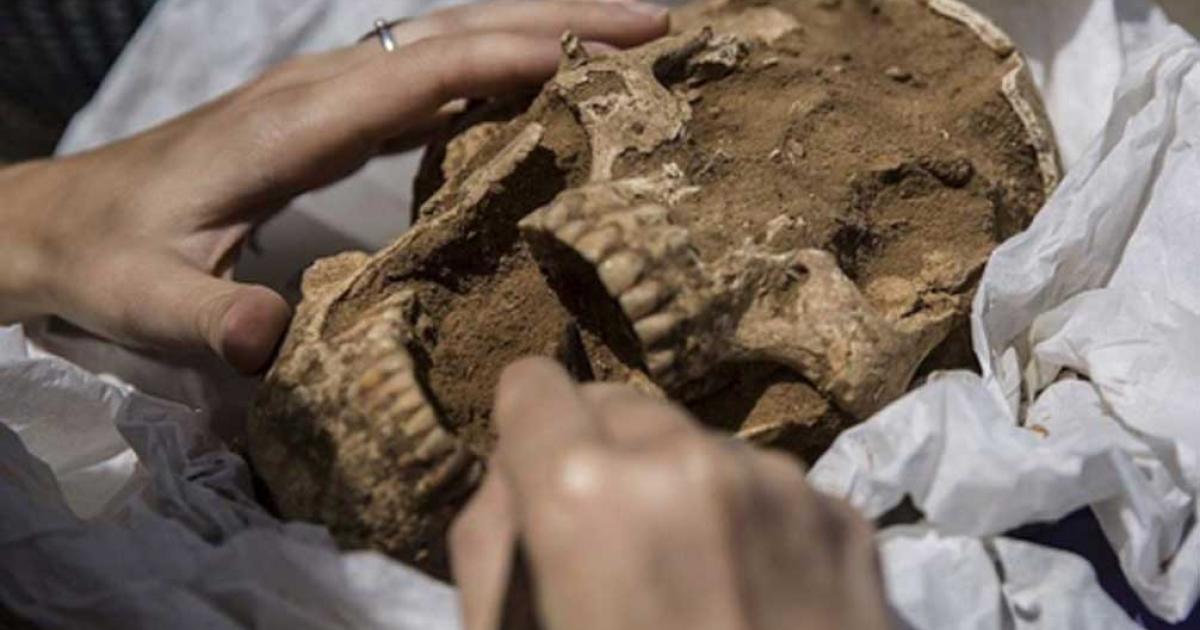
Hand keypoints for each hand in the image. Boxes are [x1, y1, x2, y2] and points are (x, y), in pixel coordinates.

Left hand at [0, 1, 667, 372]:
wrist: (68, 216)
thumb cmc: (112, 255)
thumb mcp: (143, 299)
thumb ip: (203, 320)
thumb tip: (270, 340)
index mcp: (290, 125)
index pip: (419, 74)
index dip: (509, 60)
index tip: (598, 62)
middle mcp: (323, 88)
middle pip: (455, 30)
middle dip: (560, 16)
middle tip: (659, 22)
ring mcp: (334, 92)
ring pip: (454, 39)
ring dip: (544, 26)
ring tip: (632, 38)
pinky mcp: (340, 111)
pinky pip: (439, 72)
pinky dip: (505, 63)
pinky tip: (551, 82)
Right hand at [450, 357, 892, 629]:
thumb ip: (494, 550)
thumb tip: (514, 484)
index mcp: (586, 494)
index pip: (532, 388)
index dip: (524, 436)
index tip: (536, 479)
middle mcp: (688, 460)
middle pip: (616, 408)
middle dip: (600, 460)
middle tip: (610, 548)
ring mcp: (780, 482)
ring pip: (694, 442)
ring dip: (677, 488)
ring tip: (693, 582)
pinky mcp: (845, 515)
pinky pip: (766, 483)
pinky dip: (747, 518)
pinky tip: (755, 599)